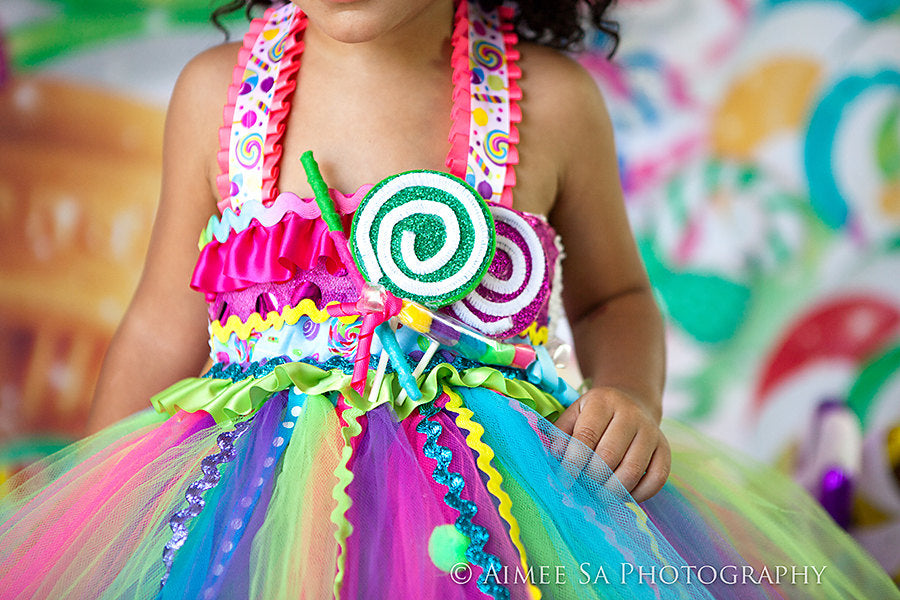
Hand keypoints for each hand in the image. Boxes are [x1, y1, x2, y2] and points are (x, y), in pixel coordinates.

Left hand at [553, 386, 670, 501]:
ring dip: (612, 490)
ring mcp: (651, 432)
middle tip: (582, 490)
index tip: (564, 481)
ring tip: (598, 496)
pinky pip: (656, 479)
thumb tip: (555, 456)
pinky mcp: (665, 449)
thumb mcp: (574, 414)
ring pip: (632, 470)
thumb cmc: (594, 415)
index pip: (586, 436)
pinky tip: (623, 494)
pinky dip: (638, 494)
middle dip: (591, 479)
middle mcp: (630, 414)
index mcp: (603, 402)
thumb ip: (561, 433)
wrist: (632, 402)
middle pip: (609, 456)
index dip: (572, 463)